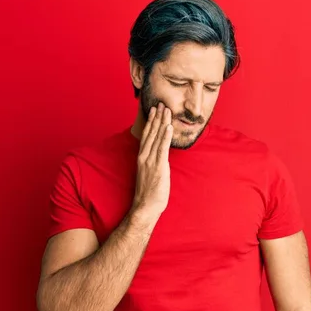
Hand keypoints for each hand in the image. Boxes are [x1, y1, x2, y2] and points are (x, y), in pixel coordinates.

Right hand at [131, 103, 172, 219]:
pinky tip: (169, 127)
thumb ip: (154, 162)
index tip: (155, 111)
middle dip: (157, 118)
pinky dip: (165, 137)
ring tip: (166, 110)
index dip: (151, 122)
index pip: (147, 135)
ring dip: (162, 122)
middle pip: (151, 133)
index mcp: (142, 157)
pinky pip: (162, 149)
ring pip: (157, 137)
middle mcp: (145, 156)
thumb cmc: (148, 193)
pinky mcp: (158, 167)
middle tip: (161, 104)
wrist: (145, 206)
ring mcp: (151, 161)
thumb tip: (160, 156)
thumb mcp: (150, 174)